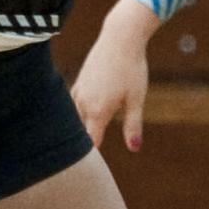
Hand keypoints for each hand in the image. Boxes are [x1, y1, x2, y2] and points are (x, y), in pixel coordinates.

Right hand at [70, 0, 157, 150]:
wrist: (121, 36)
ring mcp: (79, 90)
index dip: (92, 157)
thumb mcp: (136, 98)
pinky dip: (76, 114)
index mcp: (98, 111)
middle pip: (79, 132)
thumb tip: (134, 149)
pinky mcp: (79, 81)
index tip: (92, 171)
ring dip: (77, 129)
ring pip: (73, 118)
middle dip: (81, 145)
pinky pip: (72, 104)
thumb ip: (133, 126)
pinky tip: (80, 118)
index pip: (90, 142)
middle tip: (81, 165)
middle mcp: (83, 103)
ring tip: (77, 144)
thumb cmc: (132, 68)